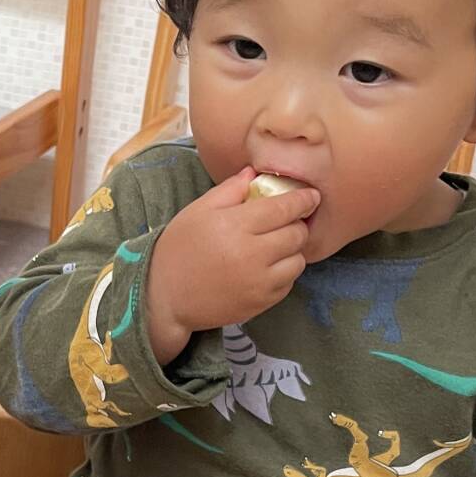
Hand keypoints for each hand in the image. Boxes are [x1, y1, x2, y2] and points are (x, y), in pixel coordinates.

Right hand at [145, 167, 318, 362]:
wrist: (164, 297)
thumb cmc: (179, 249)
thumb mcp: (197, 211)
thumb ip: (229, 190)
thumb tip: (254, 173)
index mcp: (235, 226)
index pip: (284, 208)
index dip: (303, 200)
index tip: (311, 196)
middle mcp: (252, 254)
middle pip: (297, 233)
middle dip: (298, 224)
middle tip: (288, 221)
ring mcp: (259, 282)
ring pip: (298, 260)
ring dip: (293, 250)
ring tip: (276, 246)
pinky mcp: (261, 303)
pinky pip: (288, 283)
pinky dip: (283, 272)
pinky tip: (266, 267)